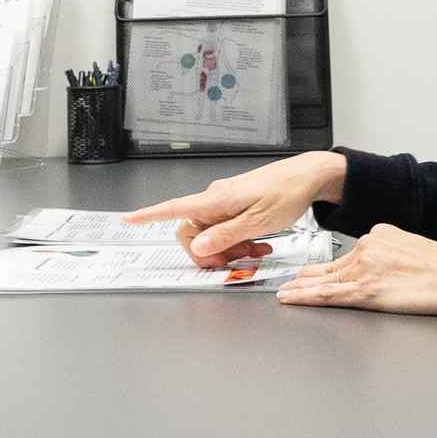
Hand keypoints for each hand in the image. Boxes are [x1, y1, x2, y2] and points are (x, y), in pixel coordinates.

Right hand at [123, 151, 346, 268]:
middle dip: (209, 252)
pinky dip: (237, 241)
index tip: (129, 220)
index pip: (175, 207)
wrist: (307, 176)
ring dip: (228, 249)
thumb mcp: (259, 220)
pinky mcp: (234, 207)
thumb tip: (199, 246)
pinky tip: (257, 244)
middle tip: (235, 261)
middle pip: (191, 232)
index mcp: (217, 199)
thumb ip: (227, 234)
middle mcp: (215, 199)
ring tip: (255, 251)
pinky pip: (225, 229)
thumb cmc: (287, 191)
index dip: (149, 215)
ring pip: (211, 234)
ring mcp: (224, 203)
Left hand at [276, 223, 436, 314]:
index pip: (345, 254)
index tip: (311, 271)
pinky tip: (292, 299)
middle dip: (307, 276)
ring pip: (324, 281)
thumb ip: (388, 256)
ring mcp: (366, 268)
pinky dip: (306, 297)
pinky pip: (329, 295)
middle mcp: (369, 246)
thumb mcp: (411, 250)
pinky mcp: (368, 290)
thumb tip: (377, 271)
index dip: (326, 266)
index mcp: (380, 234)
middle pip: (330, 266)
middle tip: (287, 282)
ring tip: (284, 294)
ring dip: (300, 288)